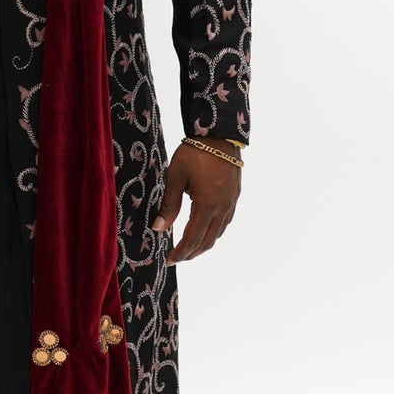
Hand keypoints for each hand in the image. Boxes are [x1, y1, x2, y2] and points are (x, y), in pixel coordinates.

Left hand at [152, 138, 241, 264]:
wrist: (219, 133)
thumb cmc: (194, 152)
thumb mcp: (175, 177)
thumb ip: (168, 205)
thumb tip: (158, 229)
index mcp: (207, 205)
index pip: (192, 238)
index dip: (180, 252)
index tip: (169, 260)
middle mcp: (223, 208)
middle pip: (208, 240)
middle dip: (191, 253)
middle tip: (177, 258)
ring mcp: (231, 202)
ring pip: (219, 233)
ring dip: (204, 244)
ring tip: (189, 249)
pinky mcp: (234, 195)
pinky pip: (225, 221)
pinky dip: (214, 231)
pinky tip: (205, 231)